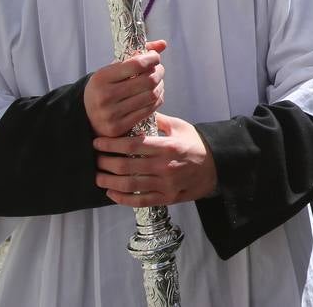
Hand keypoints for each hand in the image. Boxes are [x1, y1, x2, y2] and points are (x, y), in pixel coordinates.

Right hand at [83, 40, 166, 137]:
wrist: (86, 114)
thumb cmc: (105, 86)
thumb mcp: (113, 69)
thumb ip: (137, 55)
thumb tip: (163, 44)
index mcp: (101, 78)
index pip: (137, 64)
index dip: (152, 58)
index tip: (155, 57)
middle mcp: (105, 96)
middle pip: (148, 80)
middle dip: (159, 72)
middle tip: (159, 70)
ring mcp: (111, 114)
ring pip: (151, 95)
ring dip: (160, 86)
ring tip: (158, 82)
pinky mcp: (118, 127)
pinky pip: (149, 110)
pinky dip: (157, 100)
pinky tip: (155, 95)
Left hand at [93, 112, 217, 206]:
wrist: (216, 166)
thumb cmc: (196, 144)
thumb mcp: (180, 127)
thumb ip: (158, 121)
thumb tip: (139, 111)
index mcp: (168, 146)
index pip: (133, 145)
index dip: (111, 144)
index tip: (98, 142)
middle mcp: (165, 167)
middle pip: (127, 166)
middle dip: (106, 162)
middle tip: (96, 159)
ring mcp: (166, 185)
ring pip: (130, 185)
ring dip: (109, 182)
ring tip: (98, 177)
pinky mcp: (167, 198)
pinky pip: (140, 201)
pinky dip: (122, 199)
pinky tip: (111, 193)